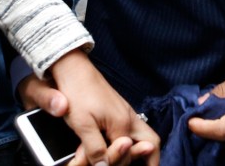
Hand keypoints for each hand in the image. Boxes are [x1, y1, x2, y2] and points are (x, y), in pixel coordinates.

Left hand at [20, 49, 160, 165]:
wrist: (74, 68)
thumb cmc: (77, 92)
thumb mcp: (82, 124)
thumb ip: (94, 148)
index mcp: (122, 124)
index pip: (125, 156)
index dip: (113, 162)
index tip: (100, 164)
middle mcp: (129, 118)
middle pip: (151, 143)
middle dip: (146, 158)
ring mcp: (125, 112)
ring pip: (143, 135)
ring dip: (138, 150)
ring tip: (134, 161)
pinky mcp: (119, 109)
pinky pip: (132, 128)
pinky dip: (129, 140)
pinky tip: (119, 145)